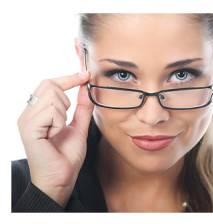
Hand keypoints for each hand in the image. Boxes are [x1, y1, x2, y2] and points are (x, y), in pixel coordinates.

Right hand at [17, 71, 92, 207]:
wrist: (62, 178)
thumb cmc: (67, 155)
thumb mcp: (79, 126)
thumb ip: (82, 106)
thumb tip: (86, 86)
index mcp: (38, 111)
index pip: (50, 83)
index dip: (69, 77)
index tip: (86, 74)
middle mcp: (29, 113)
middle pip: (49, 84)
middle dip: (66, 98)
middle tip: (65, 119)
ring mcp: (26, 120)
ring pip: (52, 96)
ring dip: (64, 114)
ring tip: (58, 131)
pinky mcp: (28, 128)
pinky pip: (51, 111)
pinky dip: (60, 123)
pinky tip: (54, 136)